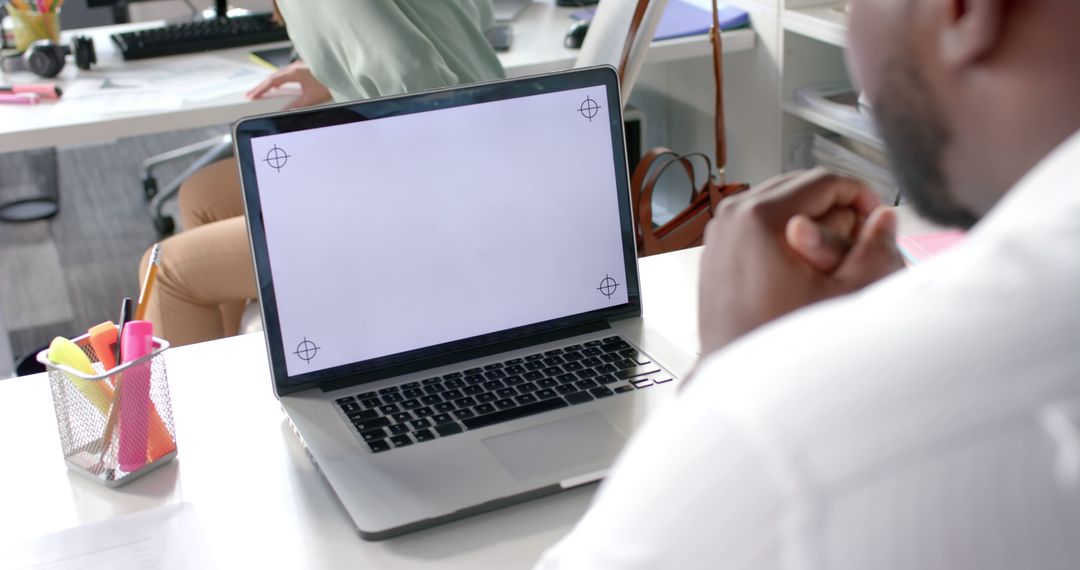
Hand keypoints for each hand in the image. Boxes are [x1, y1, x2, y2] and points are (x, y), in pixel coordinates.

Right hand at [246, 62, 331, 109]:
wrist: (342, 74)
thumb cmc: (329, 84)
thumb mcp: (312, 98)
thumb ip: (296, 106)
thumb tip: (284, 112)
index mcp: (295, 72)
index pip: (272, 81)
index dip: (260, 89)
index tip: (251, 95)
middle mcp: (295, 67)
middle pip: (273, 77)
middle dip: (261, 86)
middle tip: (250, 95)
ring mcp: (299, 67)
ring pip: (279, 75)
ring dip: (269, 84)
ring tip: (259, 92)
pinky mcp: (303, 68)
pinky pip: (285, 74)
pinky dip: (278, 81)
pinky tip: (276, 86)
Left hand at [697, 168, 904, 355]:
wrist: (738, 375)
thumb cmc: (786, 341)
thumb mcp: (846, 295)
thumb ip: (874, 251)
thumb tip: (887, 217)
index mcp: (761, 217)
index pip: (823, 181)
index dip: (860, 194)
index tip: (878, 219)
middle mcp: (733, 215)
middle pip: (798, 186)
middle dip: (835, 206)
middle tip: (861, 236)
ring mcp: (719, 231)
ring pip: (778, 202)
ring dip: (811, 217)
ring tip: (837, 251)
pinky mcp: (715, 249)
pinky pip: (756, 223)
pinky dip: (784, 233)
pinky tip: (806, 262)